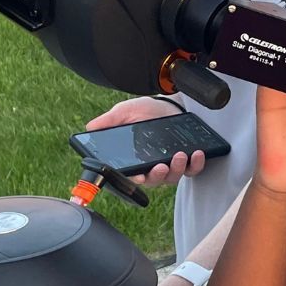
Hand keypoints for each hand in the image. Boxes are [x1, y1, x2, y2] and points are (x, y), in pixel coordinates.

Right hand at [85, 97, 206, 185]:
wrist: (167, 104)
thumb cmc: (144, 111)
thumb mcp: (124, 112)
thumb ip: (109, 121)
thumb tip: (90, 127)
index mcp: (134, 160)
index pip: (132, 175)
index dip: (134, 179)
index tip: (138, 176)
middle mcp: (151, 166)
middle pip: (154, 181)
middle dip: (157, 176)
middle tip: (161, 166)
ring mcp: (169, 165)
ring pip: (172, 177)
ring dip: (176, 169)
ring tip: (179, 155)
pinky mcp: (187, 161)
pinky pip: (192, 170)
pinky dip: (195, 164)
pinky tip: (196, 153)